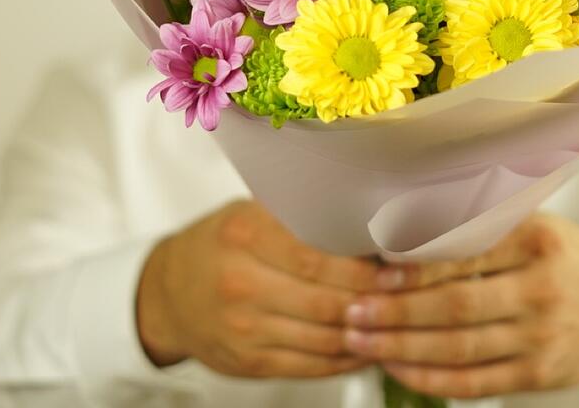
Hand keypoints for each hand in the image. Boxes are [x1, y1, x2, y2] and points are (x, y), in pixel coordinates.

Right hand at [136, 200, 377, 378]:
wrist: (168, 292)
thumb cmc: (224, 242)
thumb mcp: (253, 213)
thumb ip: (301, 217)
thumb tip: (368, 220)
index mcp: (245, 234)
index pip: (316, 257)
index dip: (362, 268)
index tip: (399, 267)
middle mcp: (241, 283)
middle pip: (324, 301)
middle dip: (374, 301)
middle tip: (410, 295)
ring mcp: (243, 329)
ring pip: (322, 338)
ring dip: (366, 334)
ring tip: (399, 321)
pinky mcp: (249, 363)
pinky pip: (310, 366)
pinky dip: (345, 359)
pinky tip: (368, 346)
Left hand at [343, 214, 578, 399]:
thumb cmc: (569, 257)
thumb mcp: (536, 223)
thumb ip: (482, 226)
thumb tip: (409, 228)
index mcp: (535, 239)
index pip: (464, 254)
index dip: (416, 266)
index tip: (374, 270)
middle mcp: (539, 287)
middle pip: (456, 305)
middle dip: (397, 312)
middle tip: (353, 312)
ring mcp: (541, 336)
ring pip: (460, 348)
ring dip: (403, 347)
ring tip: (362, 340)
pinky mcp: (539, 375)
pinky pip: (476, 382)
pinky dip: (433, 379)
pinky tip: (399, 369)